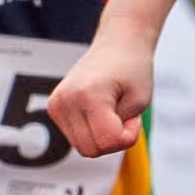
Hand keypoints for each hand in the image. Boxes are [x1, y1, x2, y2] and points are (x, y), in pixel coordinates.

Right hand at [44, 26, 154, 159]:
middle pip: (92, 150)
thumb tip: (95, 149)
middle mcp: (66, 100)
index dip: (128, 135)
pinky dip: (92, 132)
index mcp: (88, 95)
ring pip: (83, 147)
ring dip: (102, 136)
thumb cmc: (133, 71)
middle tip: (123, 113)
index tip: (134, 116)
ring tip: (111, 110)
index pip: (107, 142)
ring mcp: (57, 104)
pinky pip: (76, 138)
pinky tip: (99, 111)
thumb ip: (119, 133)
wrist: (118, 44)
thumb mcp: (139, 103)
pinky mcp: (54, 108)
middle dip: (113, 139)